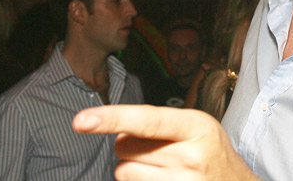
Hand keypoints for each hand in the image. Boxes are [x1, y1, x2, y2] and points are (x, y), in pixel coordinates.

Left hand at [73, 105, 258, 180]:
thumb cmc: (211, 154)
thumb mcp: (196, 127)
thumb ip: (159, 124)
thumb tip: (115, 131)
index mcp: (197, 126)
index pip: (148, 120)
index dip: (112, 118)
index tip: (81, 121)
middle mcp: (191, 157)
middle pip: (125, 148)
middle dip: (130, 148)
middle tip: (157, 152)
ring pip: (123, 173)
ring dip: (133, 170)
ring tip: (162, 170)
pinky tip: (159, 180)